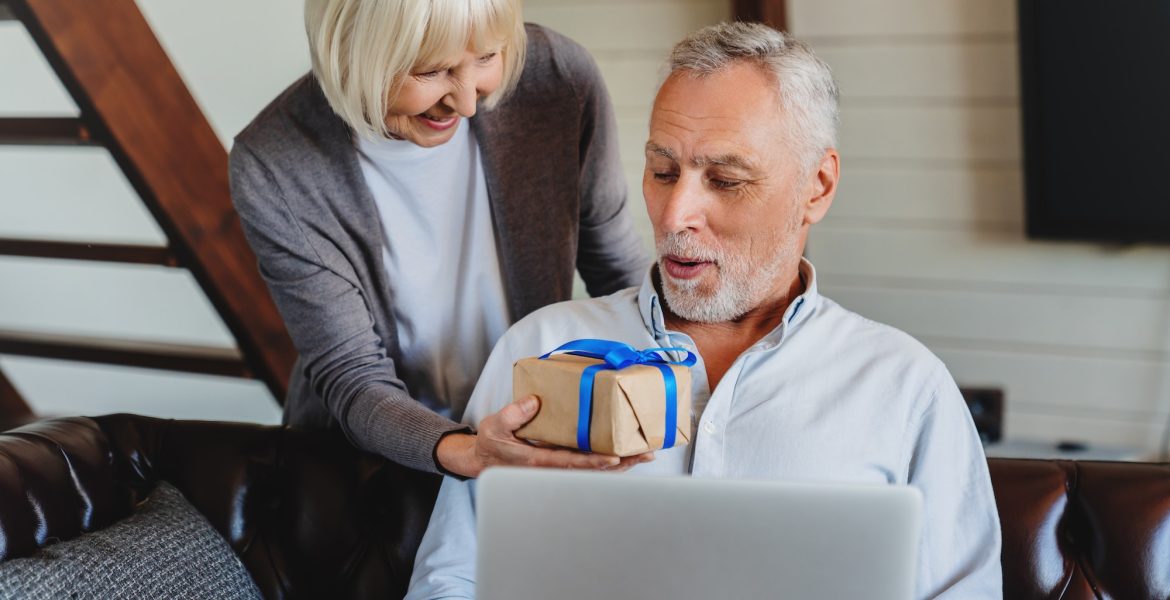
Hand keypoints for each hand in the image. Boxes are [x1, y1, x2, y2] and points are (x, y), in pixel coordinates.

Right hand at [434, 395, 654, 477]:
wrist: (485, 459)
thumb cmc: (491, 441)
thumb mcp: (495, 424)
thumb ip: (513, 413)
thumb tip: (534, 401)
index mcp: (537, 461)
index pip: (571, 462)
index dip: (594, 461)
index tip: (615, 457)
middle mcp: (552, 468)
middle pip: (592, 470)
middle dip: (620, 464)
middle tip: (645, 455)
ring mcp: (559, 467)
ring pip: (595, 470)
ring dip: (621, 464)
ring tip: (644, 454)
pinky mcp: (562, 463)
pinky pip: (589, 465)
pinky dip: (609, 461)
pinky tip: (626, 455)